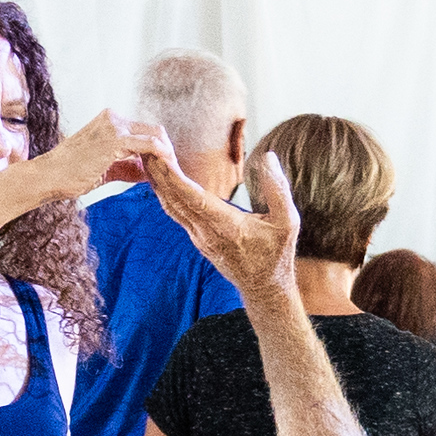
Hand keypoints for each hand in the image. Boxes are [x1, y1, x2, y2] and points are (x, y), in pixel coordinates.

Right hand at [34, 110, 177, 201]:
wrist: (51, 176)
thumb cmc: (72, 174)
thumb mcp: (106, 169)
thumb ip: (128, 167)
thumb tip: (148, 172)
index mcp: (109, 121)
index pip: (142, 131)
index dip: (157, 149)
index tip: (165, 167)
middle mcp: (113, 118)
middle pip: (152, 130)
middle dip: (165, 150)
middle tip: (173, 170)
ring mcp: (115, 126)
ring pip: (154, 135)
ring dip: (165, 154)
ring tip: (172, 173)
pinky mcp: (116, 139)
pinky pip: (149, 145)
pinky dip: (160, 156)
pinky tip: (167, 169)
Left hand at [146, 148, 298, 308]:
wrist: (264, 289)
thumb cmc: (276, 256)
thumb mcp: (288, 223)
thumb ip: (278, 190)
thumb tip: (269, 157)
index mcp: (227, 227)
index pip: (195, 199)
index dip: (176, 179)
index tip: (161, 158)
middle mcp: (207, 233)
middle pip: (176, 200)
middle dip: (160, 173)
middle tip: (146, 146)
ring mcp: (199, 238)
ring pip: (172, 207)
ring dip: (158, 182)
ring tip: (147, 156)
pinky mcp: (197, 239)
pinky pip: (176, 214)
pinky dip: (166, 194)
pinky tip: (159, 179)